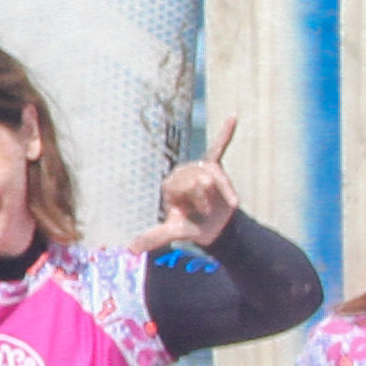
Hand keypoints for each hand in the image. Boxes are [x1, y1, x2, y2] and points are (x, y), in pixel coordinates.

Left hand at [131, 120, 243, 253]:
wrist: (215, 228)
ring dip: (223, 192)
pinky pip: (221, 145)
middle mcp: (183, 172)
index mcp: (170, 184)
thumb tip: (132, 249)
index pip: (182, 184)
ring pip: (215, 176)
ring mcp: (200, 168)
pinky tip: (233, 117)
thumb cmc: (192, 227)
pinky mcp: (216, 166)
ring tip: (223, 202)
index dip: (195, 200)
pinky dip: (227, 132)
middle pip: (198, 180)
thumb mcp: (174, 231)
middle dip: (207, 198)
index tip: (196, 211)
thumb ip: (155, 237)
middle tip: (207, 209)